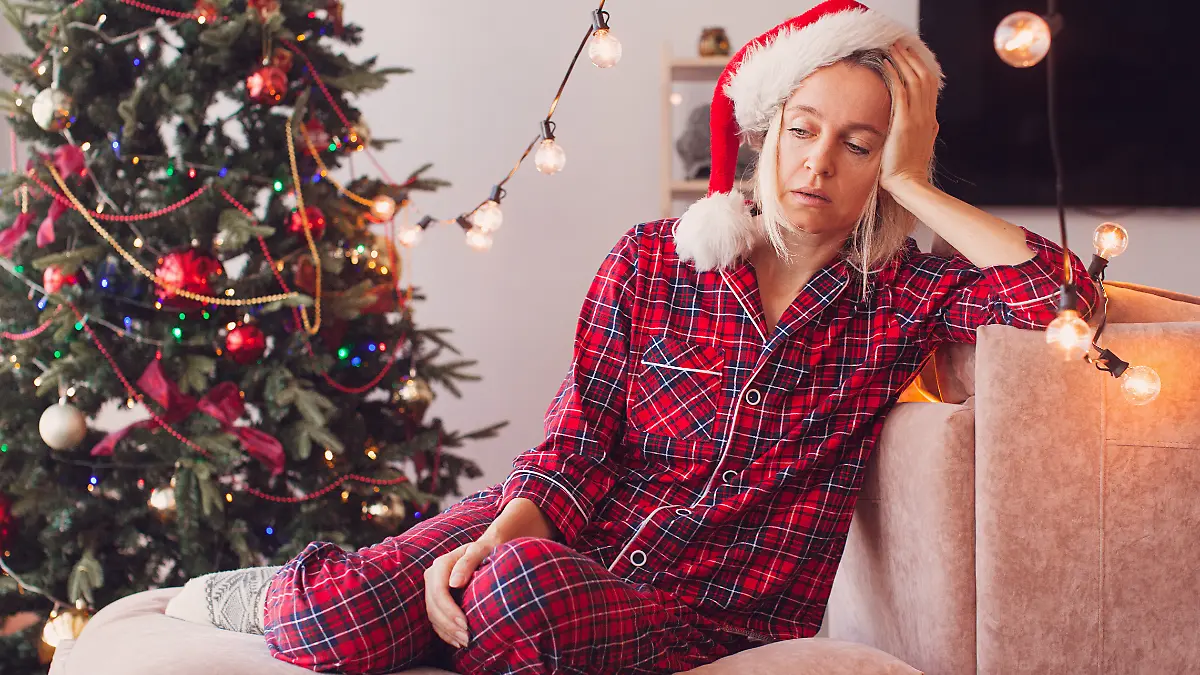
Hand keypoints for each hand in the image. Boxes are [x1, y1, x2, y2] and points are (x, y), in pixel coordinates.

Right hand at [424, 533, 498, 648]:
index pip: (439, 592)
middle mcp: (432, 576)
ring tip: (465, 642)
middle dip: (449, 625)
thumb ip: (467, 563)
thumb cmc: (484, 550)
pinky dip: (444, 632)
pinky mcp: (436, 599)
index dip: (449, 611)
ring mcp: (432, 588)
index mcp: (441, 565)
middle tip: (467, 639)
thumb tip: (454, 583)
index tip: (465, 624)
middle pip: (433, 607)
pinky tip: (456, 641)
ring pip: (433, 615)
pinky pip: (435, 619)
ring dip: (447, 632)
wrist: (483, 549)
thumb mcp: (479, 551)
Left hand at [880, 42, 939, 191]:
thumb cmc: (909, 170)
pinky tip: (887, 66)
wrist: (908, 184)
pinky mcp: (904, 124)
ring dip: (903, 62)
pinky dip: (895, 77)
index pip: (930, 86)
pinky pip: (901, 93)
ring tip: (893, 49)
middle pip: (924, 78)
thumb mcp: (922, 146)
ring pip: (914, 81)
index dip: (921, 68)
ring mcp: (917, 119)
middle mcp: (926, 115)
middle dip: (912, 59)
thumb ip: (926, 132)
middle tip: (901, 45)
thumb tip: (932, 123)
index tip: (911, 57)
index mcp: (930, 120)